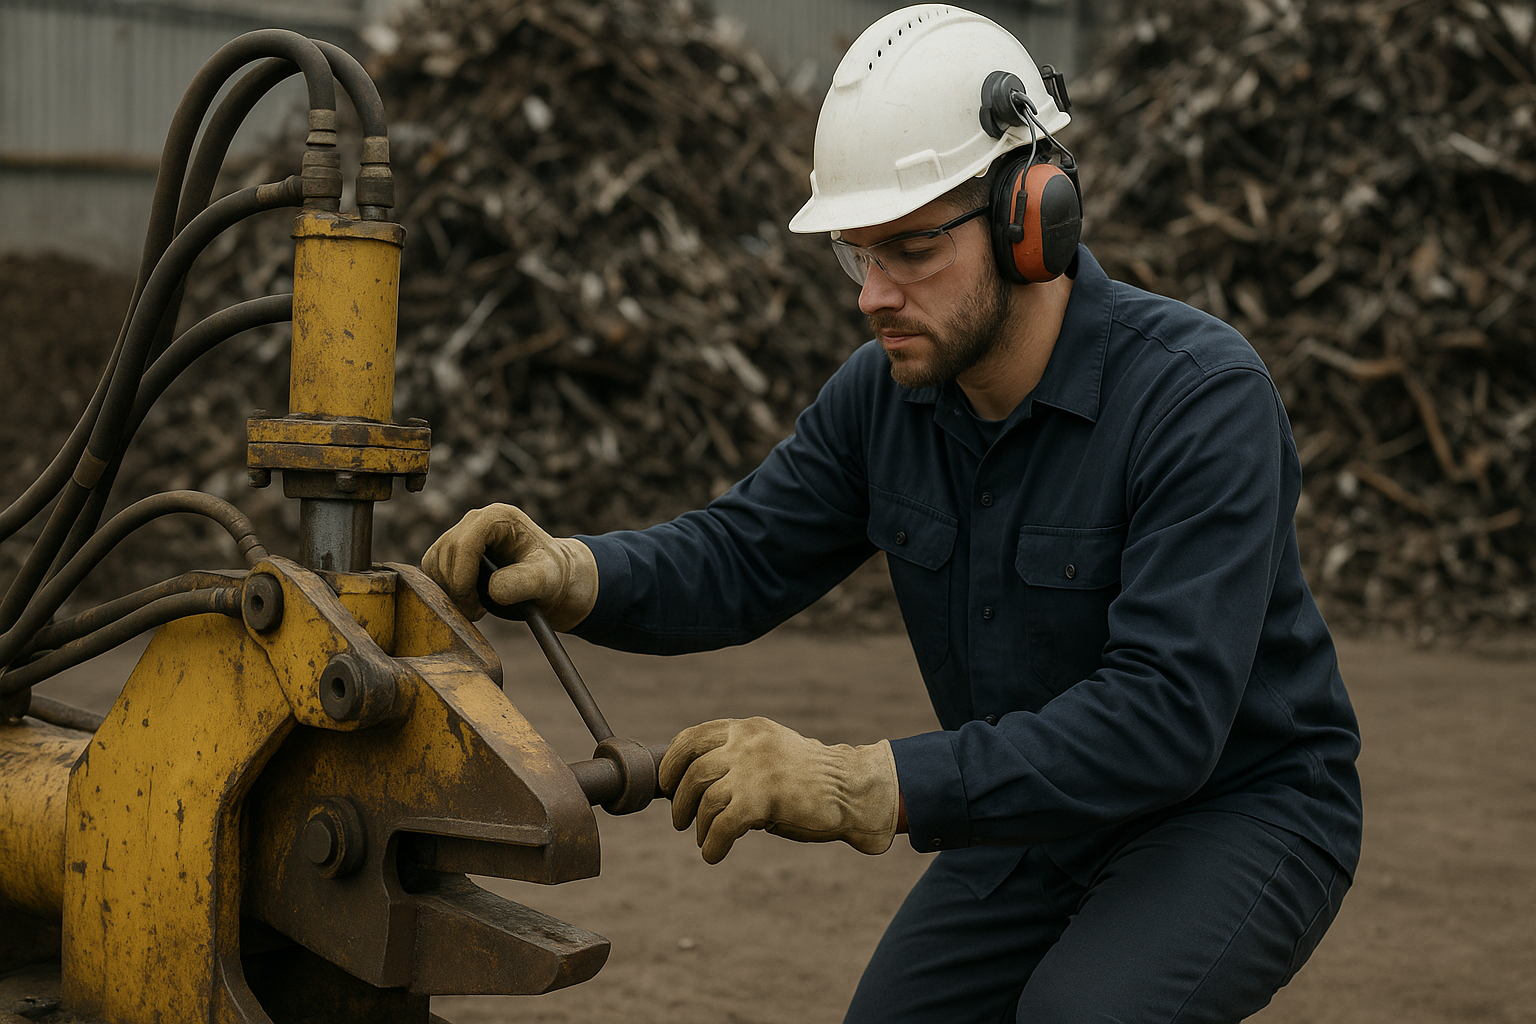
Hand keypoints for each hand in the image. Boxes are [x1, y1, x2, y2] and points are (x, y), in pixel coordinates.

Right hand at [420, 503, 597, 628]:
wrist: (549, 578)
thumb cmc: (551, 575)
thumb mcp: (547, 579)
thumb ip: (524, 583)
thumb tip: (493, 589)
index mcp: (499, 518)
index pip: (464, 543)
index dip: (462, 576)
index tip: (474, 603)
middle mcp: (477, 519)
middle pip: (445, 553)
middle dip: (456, 588)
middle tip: (476, 612)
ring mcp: (462, 532)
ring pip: (434, 562)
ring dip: (449, 590)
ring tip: (476, 605)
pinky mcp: (451, 549)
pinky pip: (431, 570)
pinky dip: (444, 589)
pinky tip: (468, 598)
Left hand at [658, 716, 899, 863]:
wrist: (852, 790)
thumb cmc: (810, 780)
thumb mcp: (769, 755)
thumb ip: (738, 762)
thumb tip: (694, 789)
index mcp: (747, 729)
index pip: (692, 738)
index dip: (671, 763)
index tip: (666, 784)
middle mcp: (747, 743)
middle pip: (693, 771)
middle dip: (679, 800)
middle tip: (680, 821)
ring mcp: (755, 769)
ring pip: (705, 799)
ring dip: (698, 825)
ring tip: (703, 839)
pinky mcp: (764, 798)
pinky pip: (722, 825)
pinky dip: (712, 844)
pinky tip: (714, 854)